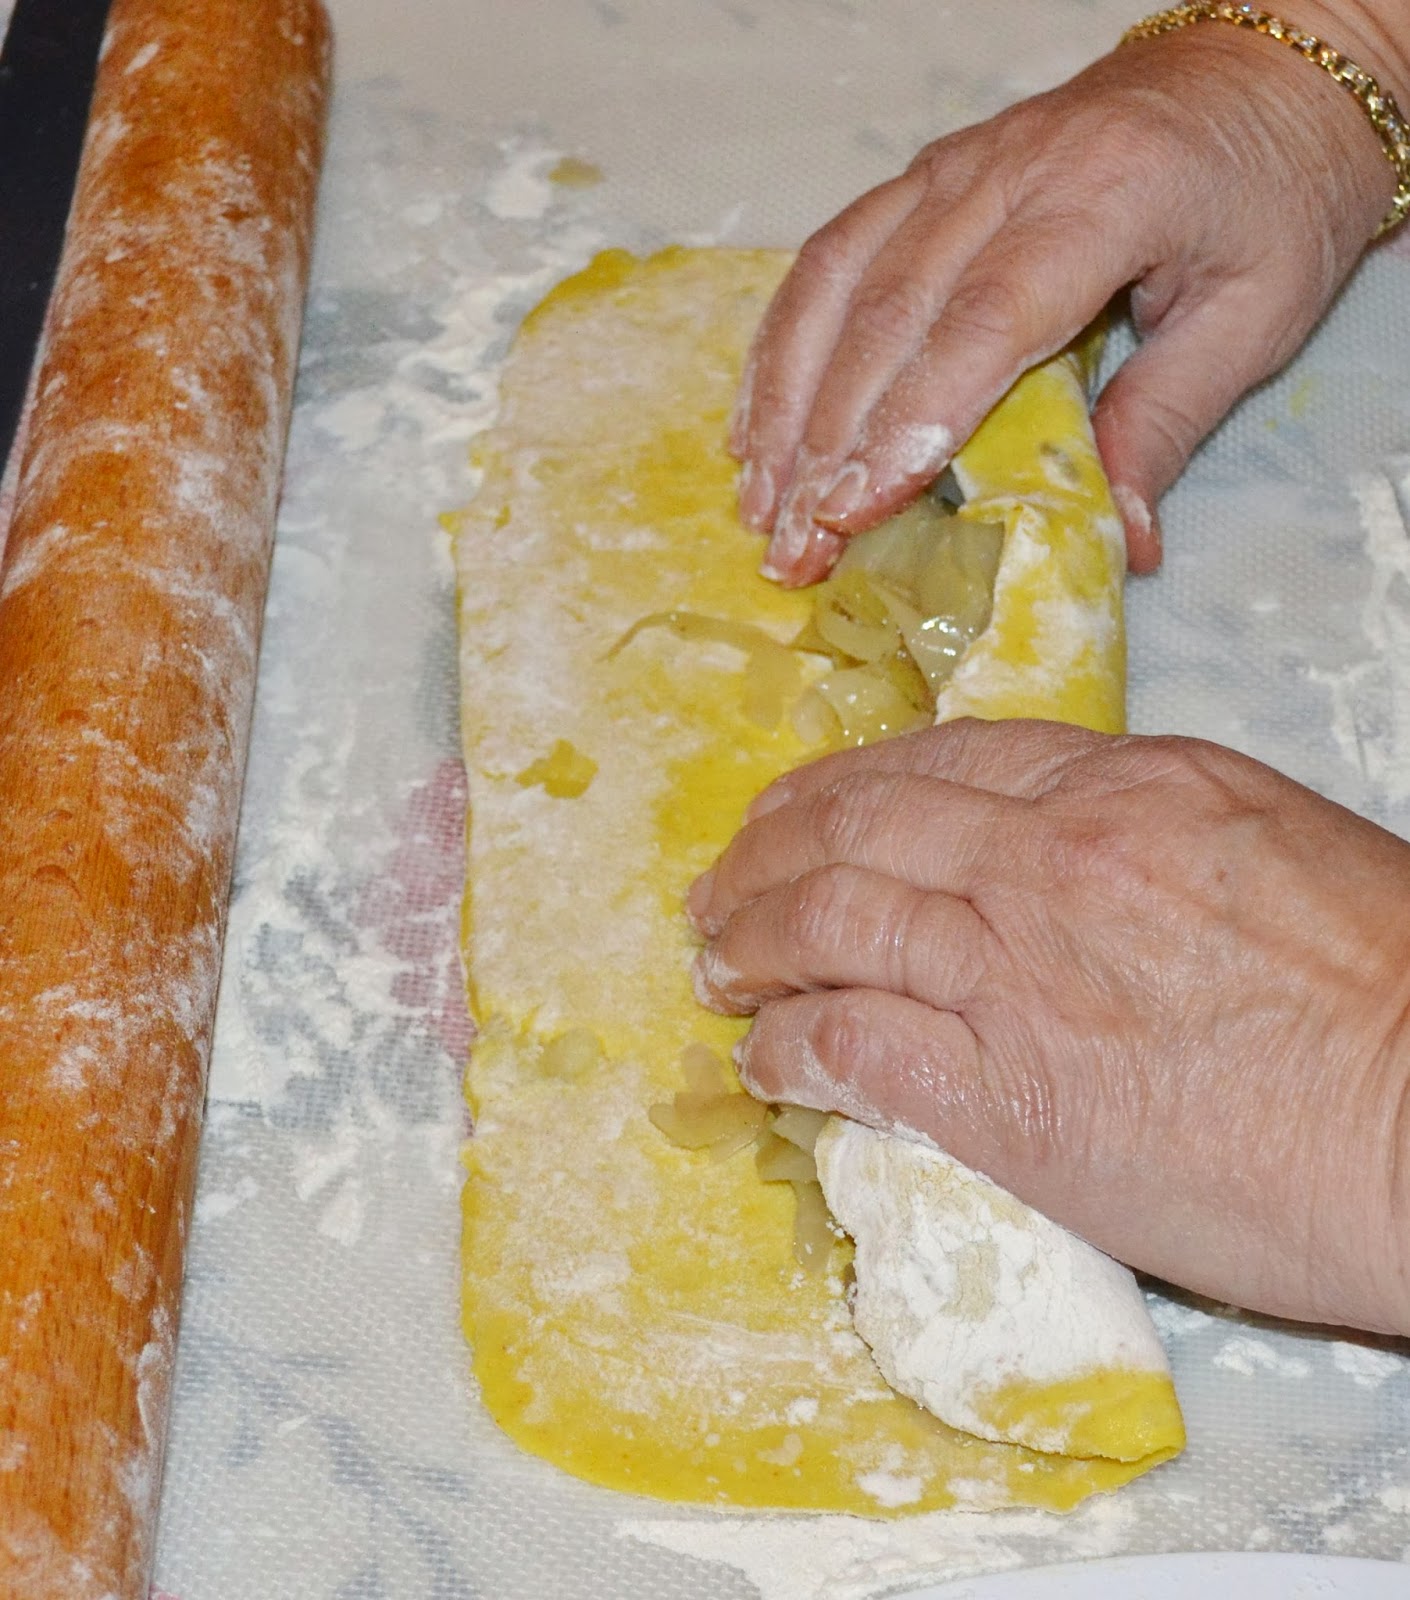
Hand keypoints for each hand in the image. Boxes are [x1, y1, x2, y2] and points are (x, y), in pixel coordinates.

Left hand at [688, 719, 1409, 1335]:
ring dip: (749, 940)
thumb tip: (1045, 848)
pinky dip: (785, 1048)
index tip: (794, 814)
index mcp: (1121, 785)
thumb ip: (1137, 830)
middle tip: (724, 886)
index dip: (836, 787)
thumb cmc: (1386, 990)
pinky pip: (849, 1046)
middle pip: (856, 828)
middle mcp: (1049, 857)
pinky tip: (762, 1060)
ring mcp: (1017, 970)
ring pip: (830, 921)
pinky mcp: (1004, 1094)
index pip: (931, 765)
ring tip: (714, 963)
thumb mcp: (1262, 844)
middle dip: (766, 852)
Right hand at [734, 1, 1405, 584]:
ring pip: (838, 286)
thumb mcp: (1256, 316)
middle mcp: (1011, 169)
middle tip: (794, 548)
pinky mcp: (924, 178)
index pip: (984, 320)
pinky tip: (758, 426)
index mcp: (1107, 194)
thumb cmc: (1272, 192)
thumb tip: (1114, 544)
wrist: (1264, 72)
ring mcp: (954, 166)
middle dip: (828, 445)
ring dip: (786, 406)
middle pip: (890, 315)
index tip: (853, 510)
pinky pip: (831, 258)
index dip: (909, 421)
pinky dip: (783, 347)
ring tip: (761, 505)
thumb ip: (1168, 423)